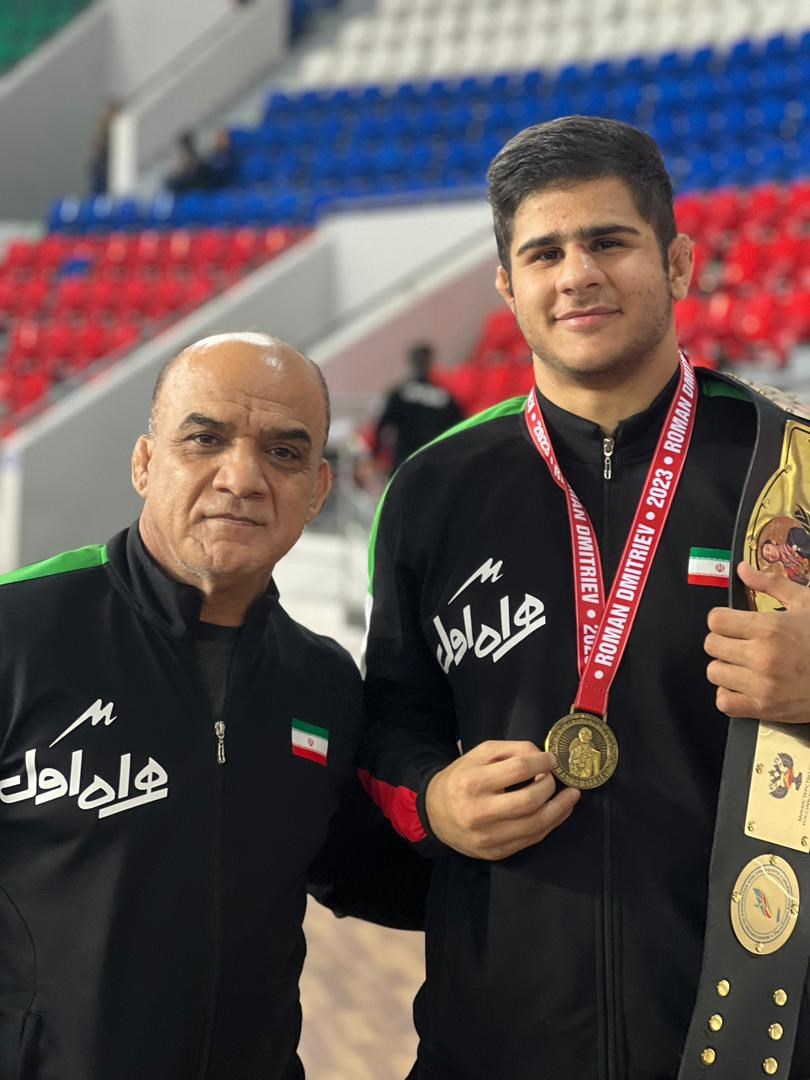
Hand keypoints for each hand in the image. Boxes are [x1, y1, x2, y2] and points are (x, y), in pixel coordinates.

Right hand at [425, 740, 579, 860]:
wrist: (435, 815)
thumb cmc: (460, 779)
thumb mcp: (478, 755)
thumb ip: (511, 750)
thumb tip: (543, 756)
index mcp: (471, 783)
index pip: (517, 770)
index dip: (541, 763)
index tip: (551, 759)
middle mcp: (478, 813)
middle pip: (529, 801)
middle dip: (549, 786)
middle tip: (555, 777)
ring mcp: (488, 837)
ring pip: (535, 825)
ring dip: (560, 809)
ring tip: (572, 796)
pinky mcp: (496, 853)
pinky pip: (531, 839)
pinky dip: (550, 824)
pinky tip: (558, 812)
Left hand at [705, 561, 809, 723]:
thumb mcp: (806, 603)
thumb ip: (770, 584)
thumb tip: (742, 569)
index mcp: (769, 628)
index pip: (716, 620)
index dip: (723, 619)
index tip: (733, 623)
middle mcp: (762, 657)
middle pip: (711, 645)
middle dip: (723, 640)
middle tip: (741, 642)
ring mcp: (762, 686)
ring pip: (714, 672)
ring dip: (726, 667)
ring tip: (744, 663)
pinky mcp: (765, 709)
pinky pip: (724, 702)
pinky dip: (730, 694)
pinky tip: (745, 685)